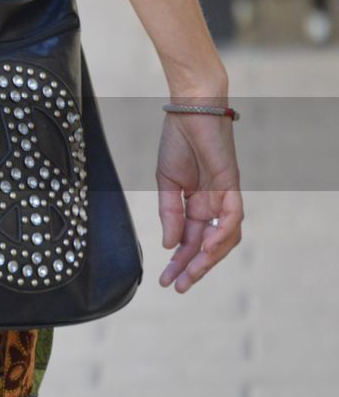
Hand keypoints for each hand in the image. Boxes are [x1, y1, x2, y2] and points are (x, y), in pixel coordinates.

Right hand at [155, 109, 243, 292]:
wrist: (189, 109)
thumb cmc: (177, 141)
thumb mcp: (165, 182)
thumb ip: (169, 213)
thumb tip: (169, 244)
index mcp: (195, 204)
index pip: (189, 241)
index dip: (178, 262)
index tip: (165, 281)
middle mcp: (213, 204)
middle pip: (208, 245)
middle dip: (194, 268)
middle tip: (179, 287)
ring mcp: (224, 196)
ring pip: (225, 237)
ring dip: (209, 258)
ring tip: (192, 273)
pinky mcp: (231, 184)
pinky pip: (232, 216)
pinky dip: (222, 233)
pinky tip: (206, 247)